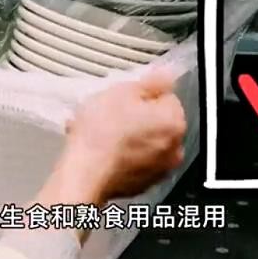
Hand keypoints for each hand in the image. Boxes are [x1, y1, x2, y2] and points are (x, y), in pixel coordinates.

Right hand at [32, 70, 185, 219]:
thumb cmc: (100, 135)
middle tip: (109, 113)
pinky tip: (99, 149)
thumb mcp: (123, 92)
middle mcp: (173, 149)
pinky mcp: (141, 184)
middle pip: (156, 121)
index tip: (124, 96)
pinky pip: (133, 161)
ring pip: (144, 142)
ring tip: (98, 132)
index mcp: (173, 122)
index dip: (142, 94)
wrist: (83, 175)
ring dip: (126, 135)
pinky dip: (121, 155)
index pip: (166, 97)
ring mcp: (158, 170)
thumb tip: (167, 74)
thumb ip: (151, 82)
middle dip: (134, 115)